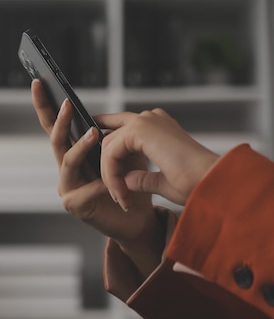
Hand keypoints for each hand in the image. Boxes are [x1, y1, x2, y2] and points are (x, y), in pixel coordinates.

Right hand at [31, 80, 163, 276]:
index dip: (48, 104)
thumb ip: (112, 136)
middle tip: (59, 99)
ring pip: (65, 158)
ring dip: (79, 144)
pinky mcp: (73, 202)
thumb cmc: (132, 183)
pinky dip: (93, 173)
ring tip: (94, 133)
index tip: (40, 81)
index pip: (58, 125)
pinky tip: (104, 166)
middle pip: (53, 137)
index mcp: (76, 152)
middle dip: (54, 116)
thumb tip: (104, 117)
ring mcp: (67, 185)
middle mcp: (66, 168)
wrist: (139, 217)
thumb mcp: (125, 152)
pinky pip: (80, 183)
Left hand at [96, 109, 219, 209]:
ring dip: (110, 176)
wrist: (211, 182)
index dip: (107, 154)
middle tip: (117, 197)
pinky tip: (121, 192)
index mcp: (159, 127)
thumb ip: (140, 177)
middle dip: (108, 170)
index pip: (120, 132)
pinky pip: (111, 152)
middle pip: (111, 139)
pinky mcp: (140, 129)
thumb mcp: (161, 180)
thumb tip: (124, 179)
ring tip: (121, 199)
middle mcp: (151, 119)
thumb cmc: (196, 183)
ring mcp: (146, 121)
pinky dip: (111, 174)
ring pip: (108, 147)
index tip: (109, 181)